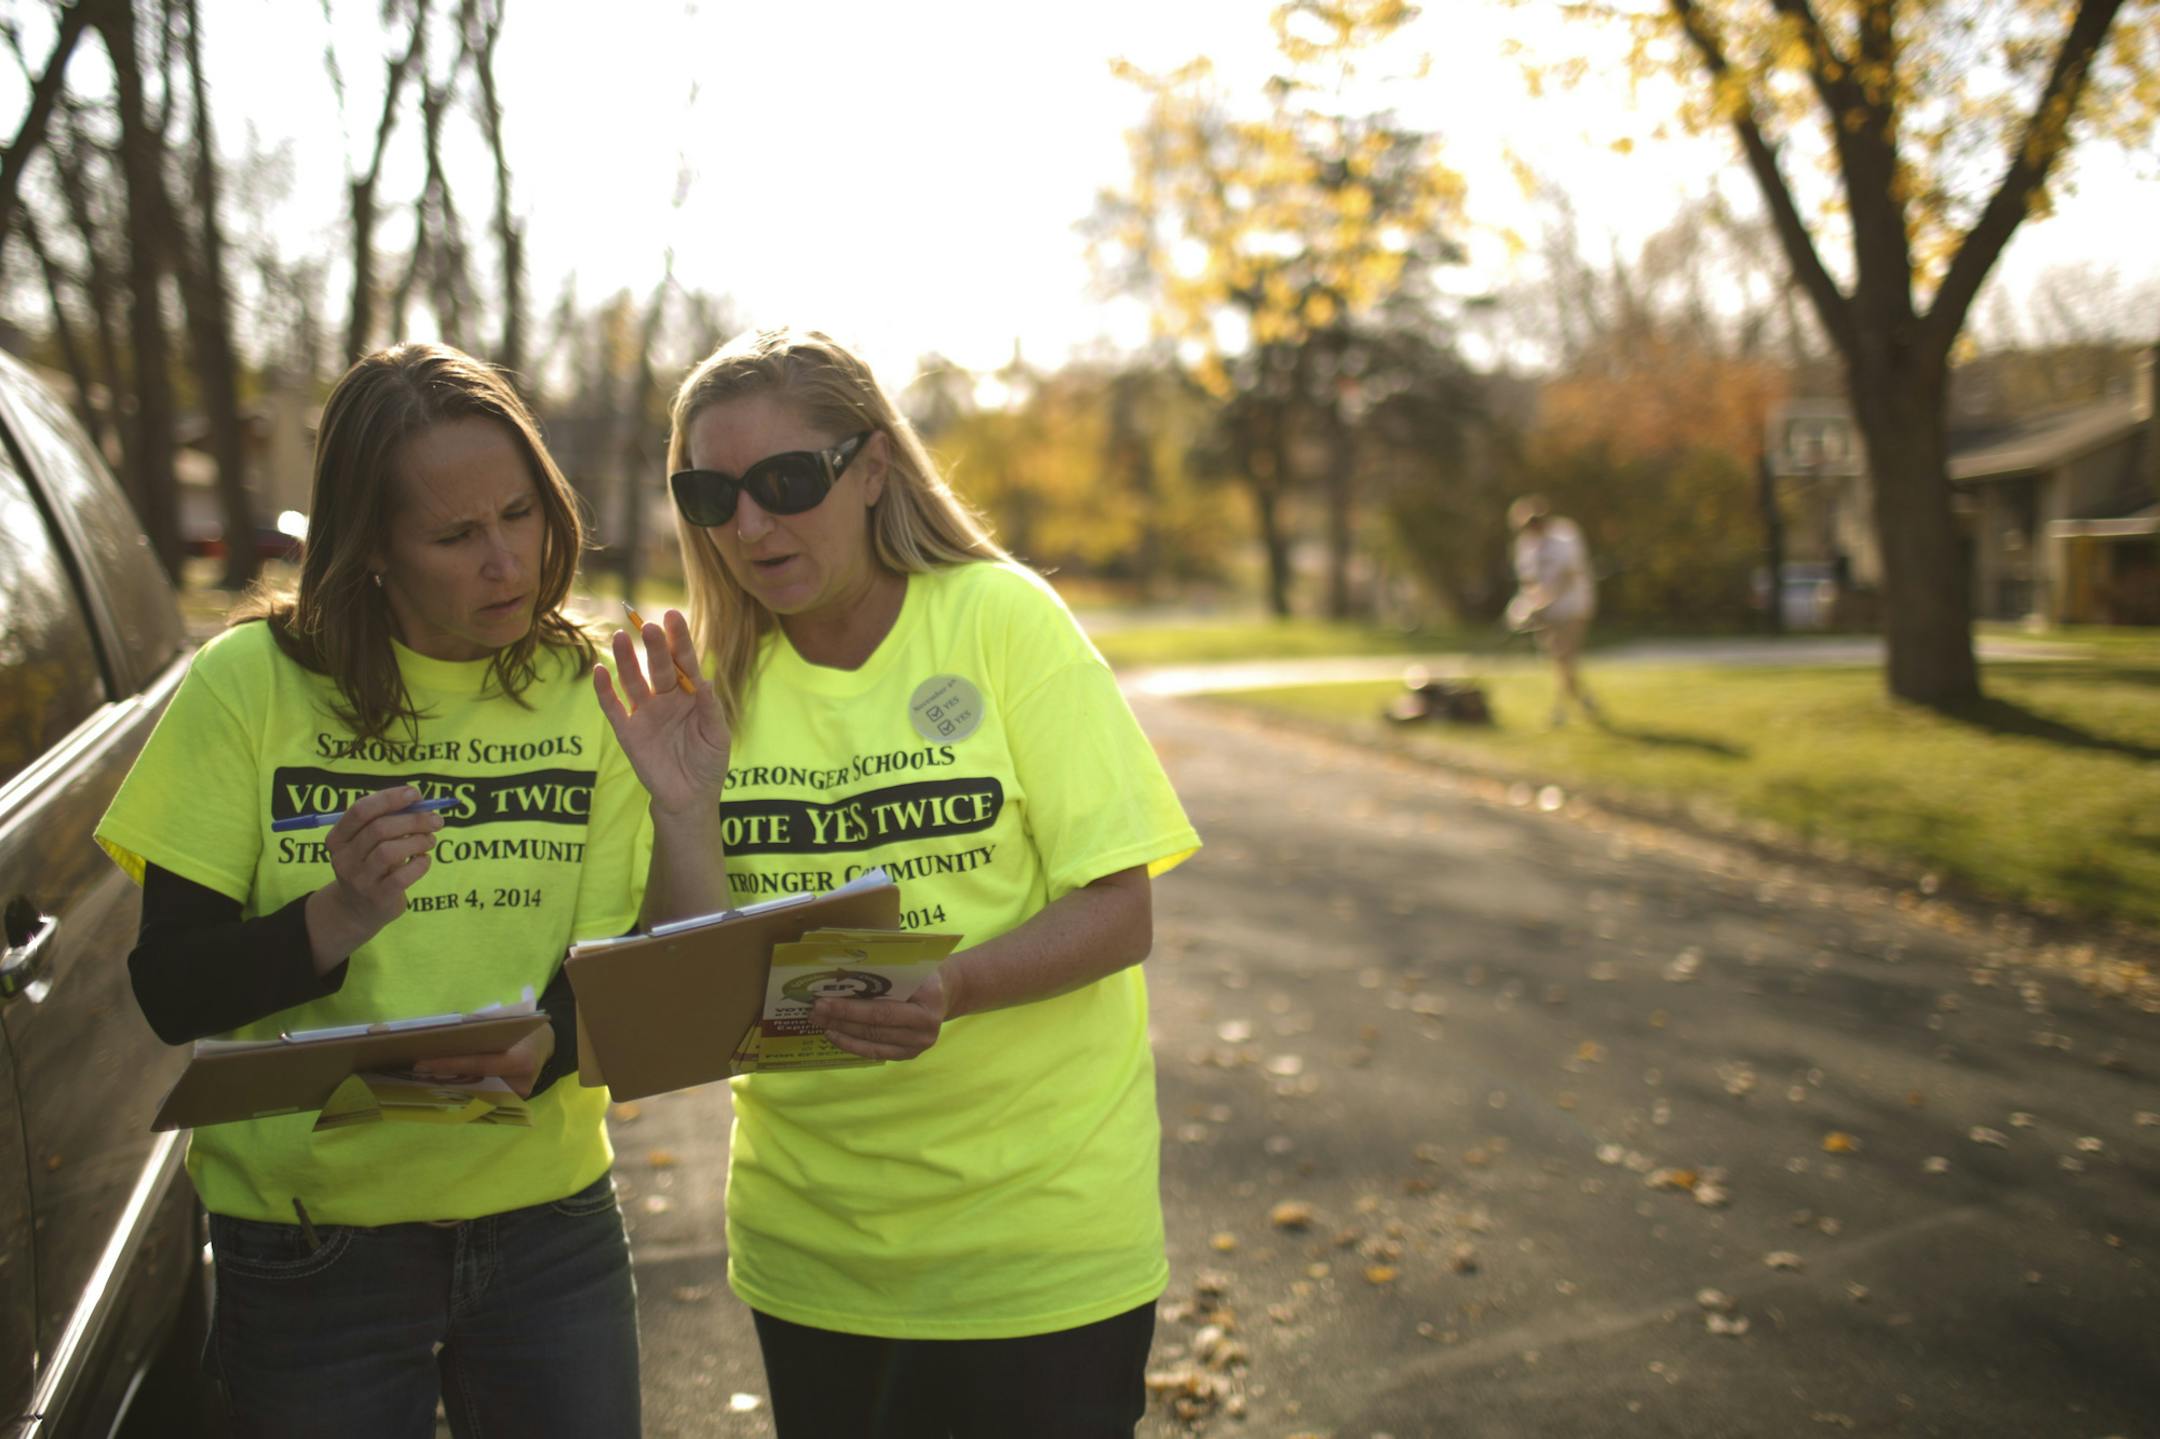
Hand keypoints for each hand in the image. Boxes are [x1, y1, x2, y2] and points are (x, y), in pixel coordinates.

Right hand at [305, 786, 444, 968]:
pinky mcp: (378, 897)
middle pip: (379, 829)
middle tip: (436, 820)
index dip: (390, 798)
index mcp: (338, 838)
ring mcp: (359, 880)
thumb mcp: (368, 843)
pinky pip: (402, 875)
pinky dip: (420, 863)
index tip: (415, 794)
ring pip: (390, 851)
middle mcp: (344, 858)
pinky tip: (424, 860)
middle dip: (413, 820)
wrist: (357, 911)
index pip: (361, 810)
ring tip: (430, 840)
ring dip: (418, 840)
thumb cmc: (370, 865)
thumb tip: (420, 802)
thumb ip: (388, 821)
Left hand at [411, 1024, 556, 1098]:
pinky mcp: (512, 1101)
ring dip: (451, 1085)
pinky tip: (446, 1082)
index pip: (478, 1064)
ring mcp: (516, 1096)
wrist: (547, 1043)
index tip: (423, 1063)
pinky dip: (464, 1088)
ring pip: (477, 1092)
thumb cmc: (525, 1029)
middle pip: (475, 1082)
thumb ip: (480, 1026)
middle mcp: (520, 1083)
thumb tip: (446, 1030)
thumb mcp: (506, 1021)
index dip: (450, 1064)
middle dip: (445, 1077)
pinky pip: (484, 1095)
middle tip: (417, 1072)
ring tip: (425, 1077)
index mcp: (520, 1060)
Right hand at [594, 609, 730, 817]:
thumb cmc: (708, 763)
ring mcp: (645, 713)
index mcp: (691, 694)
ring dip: (626, 660)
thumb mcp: (717, 736)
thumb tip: (705, 681)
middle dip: (654, 646)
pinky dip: (605, 691)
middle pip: (659, 666)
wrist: (690, 797)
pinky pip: (613, 708)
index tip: (673, 615)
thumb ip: (711, 709)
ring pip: (633, 681)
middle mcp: (666, 697)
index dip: (679, 639)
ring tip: (619, 637)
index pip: (685, 661)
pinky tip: (600, 671)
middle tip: (649, 627)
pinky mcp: (628, 731)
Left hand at [811, 967, 951, 1061]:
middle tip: (814, 1010)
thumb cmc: (924, 973)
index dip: (850, 1009)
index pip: (882, 1011)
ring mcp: (917, 1047)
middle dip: (840, 1019)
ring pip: (872, 1043)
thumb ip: (887, 969)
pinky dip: (852, 1044)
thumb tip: (844, 968)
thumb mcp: (912, 965)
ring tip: (819, 1022)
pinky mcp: (908, 1055)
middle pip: (874, 1028)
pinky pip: (875, 1053)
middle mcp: (926, 1031)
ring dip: (842, 1033)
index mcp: (927, 1004)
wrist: (946, 992)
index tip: (823, 1001)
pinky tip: (834, 1035)